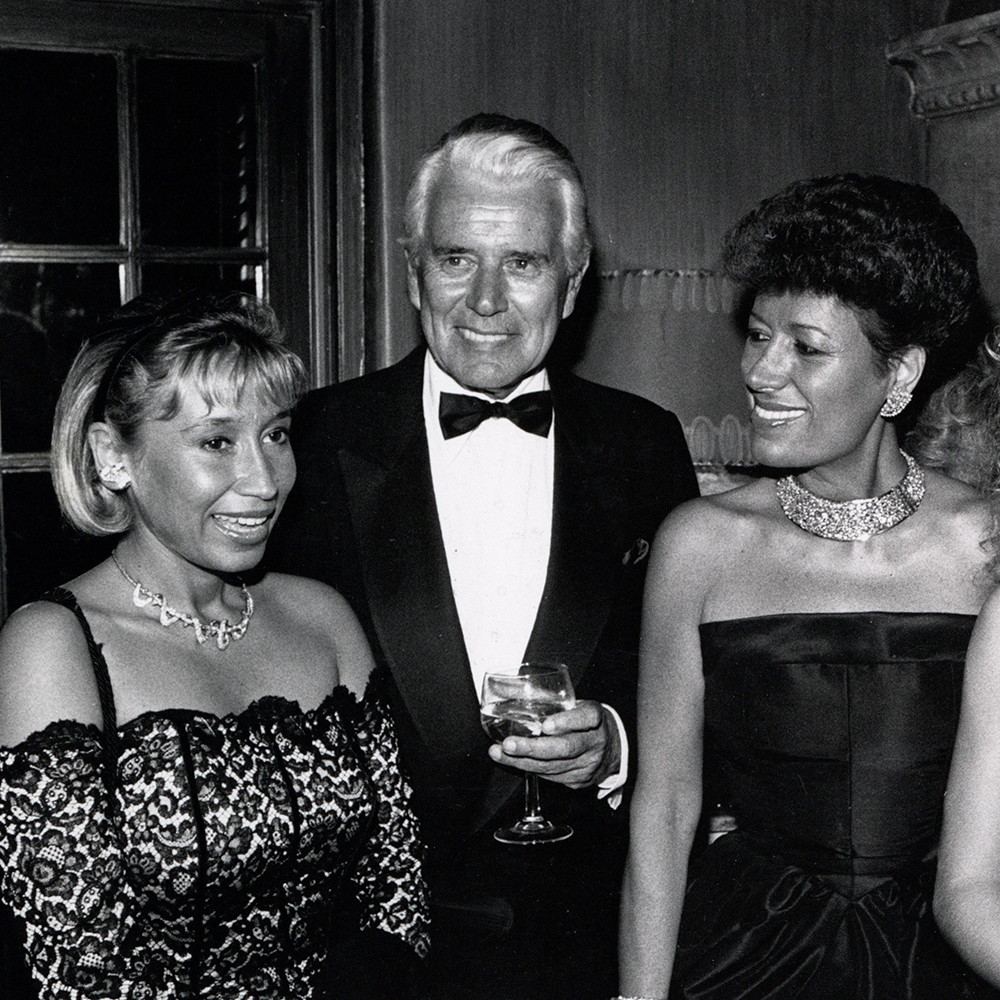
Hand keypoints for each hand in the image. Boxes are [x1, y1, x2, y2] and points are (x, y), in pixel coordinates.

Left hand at [487, 701, 620, 788]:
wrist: (612, 749)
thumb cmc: (584, 721)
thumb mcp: (575, 704)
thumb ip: (550, 701)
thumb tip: (506, 691)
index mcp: (595, 717)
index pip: (586, 717)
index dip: (566, 722)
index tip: (545, 725)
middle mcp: (594, 742)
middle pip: (565, 748)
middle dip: (533, 748)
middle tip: (509, 744)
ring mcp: (587, 765)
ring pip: (553, 766)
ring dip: (522, 761)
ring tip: (499, 753)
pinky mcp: (579, 781)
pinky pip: (550, 777)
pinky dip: (528, 768)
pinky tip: (512, 761)